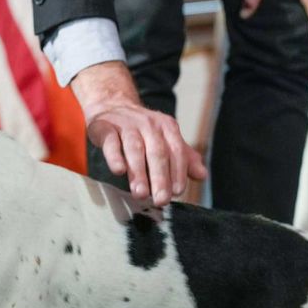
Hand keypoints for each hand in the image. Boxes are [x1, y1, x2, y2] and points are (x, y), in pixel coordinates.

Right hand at [71, 61, 206, 206]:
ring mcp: (126, 125)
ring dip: (138, 172)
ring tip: (140, 193)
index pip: (176, 151)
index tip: (177, 192)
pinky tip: (118, 170)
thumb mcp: (165, 140)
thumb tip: (202, 175)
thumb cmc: (141, 131)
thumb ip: (183, 158)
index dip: (178, 172)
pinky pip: (111, 142)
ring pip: (134, 149)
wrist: (112, 107)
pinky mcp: (105, 127)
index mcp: (166, 127)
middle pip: (157, 152)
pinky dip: (114, 156)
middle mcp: (148, 124)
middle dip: (159, 178)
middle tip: (160, 200)